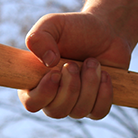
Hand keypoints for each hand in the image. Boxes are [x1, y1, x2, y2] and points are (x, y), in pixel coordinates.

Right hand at [18, 12, 132, 119]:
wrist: (106, 31)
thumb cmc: (75, 29)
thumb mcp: (52, 24)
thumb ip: (39, 38)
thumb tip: (48, 62)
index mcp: (36, 82)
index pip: (31, 103)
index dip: (43, 94)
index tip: (55, 73)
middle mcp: (54, 98)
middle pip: (56, 111)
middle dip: (70, 86)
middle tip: (74, 63)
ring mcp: (75, 105)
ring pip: (79, 111)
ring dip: (89, 84)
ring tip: (92, 62)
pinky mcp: (96, 106)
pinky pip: (98, 112)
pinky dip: (104, 93)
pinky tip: (105, 74)